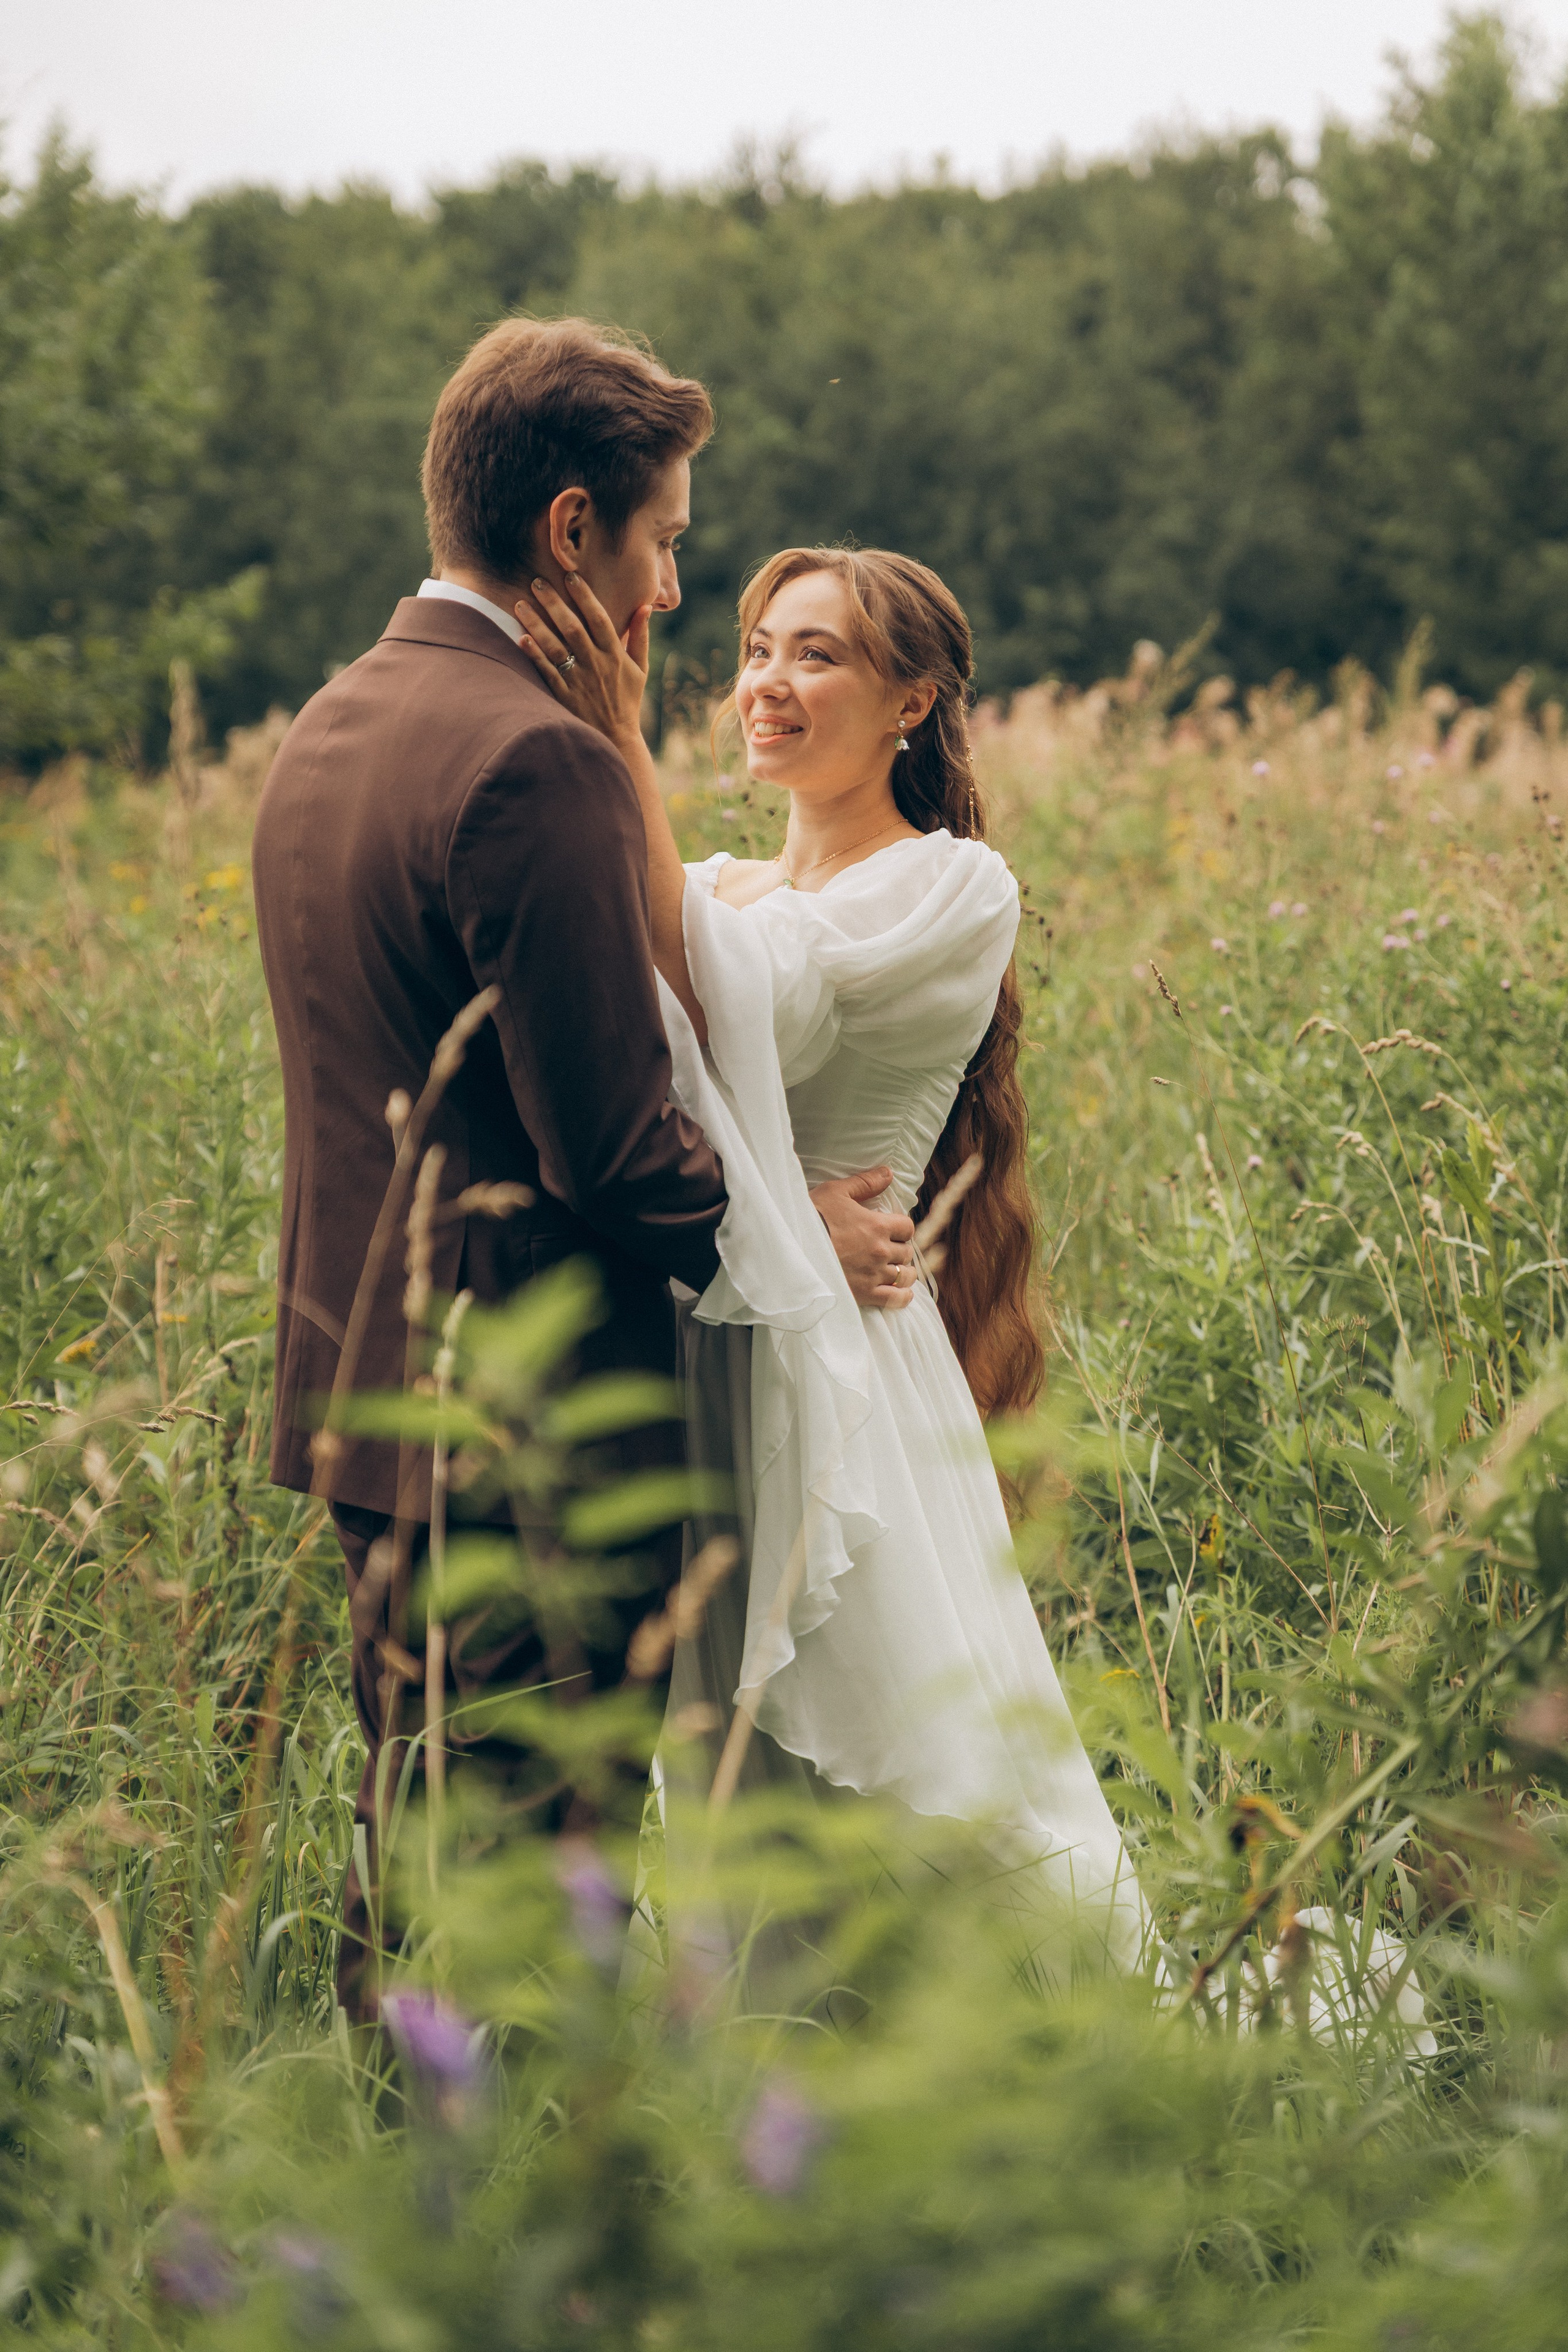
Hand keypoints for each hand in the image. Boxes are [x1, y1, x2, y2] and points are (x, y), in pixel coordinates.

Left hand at [514, 574, 649, 754]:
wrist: (616, 740)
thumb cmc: (627, 701)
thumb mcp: (641, 668)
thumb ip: (640, 636)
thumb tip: (645, 606)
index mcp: (615, 655)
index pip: (599, 619)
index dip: (585, 596)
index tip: (571, 576)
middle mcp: (596, 665)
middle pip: (573, 628)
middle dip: (554, 603)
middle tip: (536, 581)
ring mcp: (579, 681)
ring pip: (555, 647)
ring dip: (537, 625)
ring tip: (520, 604)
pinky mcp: (564, 696)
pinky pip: (547, 672)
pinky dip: (534, 656)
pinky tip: (521, 638)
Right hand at [810, 1165, 918, 1311]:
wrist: (792, 1248)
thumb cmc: (812, 1217)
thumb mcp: (836, 1192)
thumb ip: (865, 1183)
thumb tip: (888, 1173)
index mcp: (878, 1225)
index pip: (907, 1227)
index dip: (901, 1228)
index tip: (893, 1231)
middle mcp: (881, 1250)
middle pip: (906, 1252)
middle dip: (900, 1249)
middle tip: (889, 1250)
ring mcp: (874, 1274)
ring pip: (905, 1275)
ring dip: (904, 1272)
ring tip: (898, 1271)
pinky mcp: (865, 1294)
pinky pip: (895, 1298)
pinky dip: (903, 1296)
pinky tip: (901, 1292)